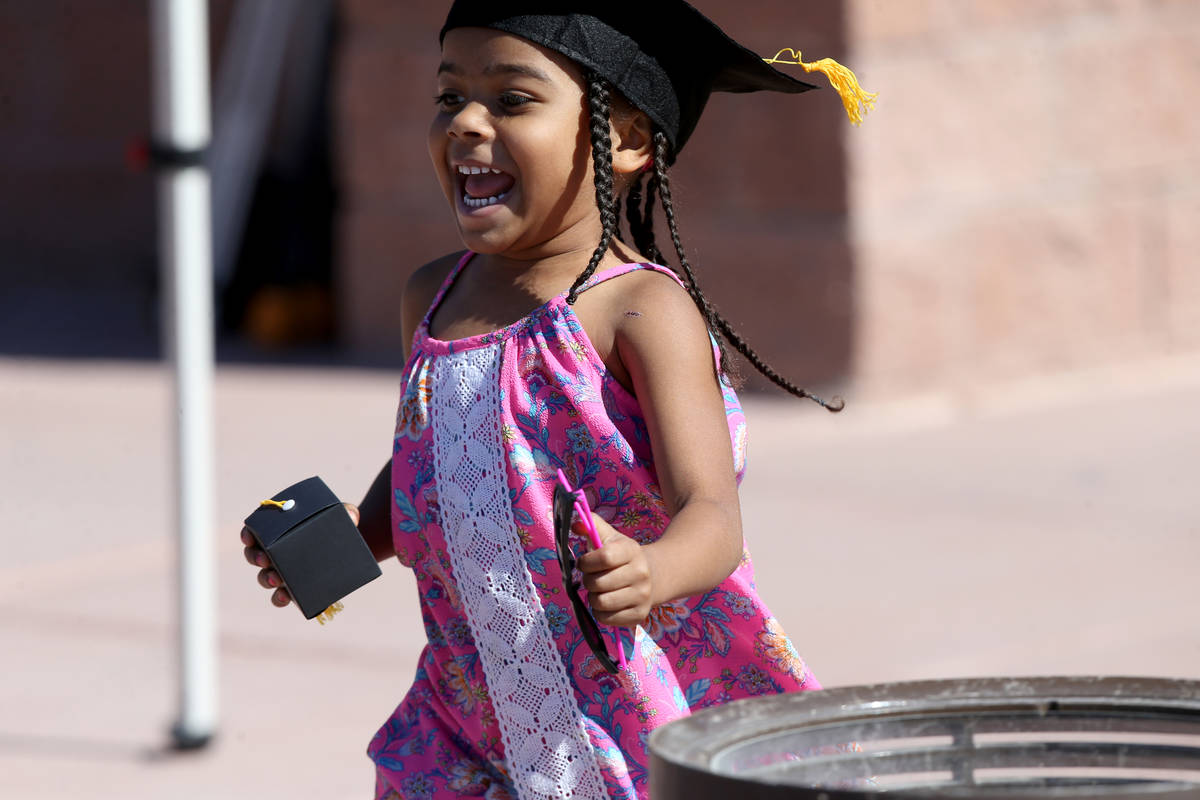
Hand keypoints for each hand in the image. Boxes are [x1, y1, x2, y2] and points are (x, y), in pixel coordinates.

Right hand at [240, 503, 360, 608]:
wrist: (352, 547)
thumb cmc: (338, 526)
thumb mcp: (343, 515)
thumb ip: (347, 512)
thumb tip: (351, 517)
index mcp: (279, 532)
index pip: (254, 533)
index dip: (248, 536)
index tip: (250, 536)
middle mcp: (276, 553)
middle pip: (254, 557)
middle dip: (255, 558)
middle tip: (264, 558)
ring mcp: (284, 572)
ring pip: (265, 578)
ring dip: (267, 579)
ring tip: (277, 579)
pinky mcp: (296, 588)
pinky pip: (280, 597)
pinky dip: (279, 598)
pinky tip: (286, 596)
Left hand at [575, 514, 653, 627]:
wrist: (653, 576)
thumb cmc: (621, 556)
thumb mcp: (609, 537)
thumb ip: (591, 526)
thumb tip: (575, 524)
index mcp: (632, 551)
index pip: (604, 557)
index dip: (586, 562)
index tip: (584, 562)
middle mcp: (641, 574)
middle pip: (598, 583)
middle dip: (588, 581)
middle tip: (592, 577)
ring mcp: (642, 596)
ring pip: (601, 603)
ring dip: (593, 597)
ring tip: (599, 590)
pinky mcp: (639, 615)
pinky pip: (606, 619)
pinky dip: (600, 612)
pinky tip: (606, 602)